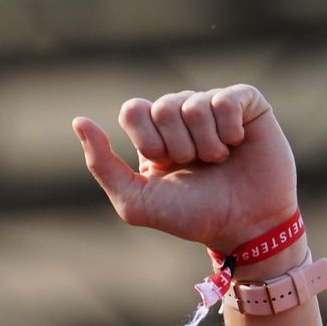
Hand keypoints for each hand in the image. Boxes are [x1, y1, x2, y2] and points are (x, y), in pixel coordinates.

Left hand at [73, 85, 297, 255]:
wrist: (244, 227)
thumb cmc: (190, 216)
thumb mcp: (136, 200)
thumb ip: (102, 164)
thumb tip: (79, 121)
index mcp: (152, 134)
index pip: (133, 109)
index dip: (146, 137)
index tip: (162, 163)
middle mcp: (181, 116)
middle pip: (163, 106)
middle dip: (177, 146)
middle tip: (194, 166)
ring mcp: (214, 107)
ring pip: (195, 104)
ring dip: (206, 144)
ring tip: (217, 161)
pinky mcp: (248, 104)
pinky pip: (228, 98)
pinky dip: (229, 129)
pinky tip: (236, 144)